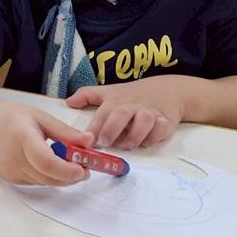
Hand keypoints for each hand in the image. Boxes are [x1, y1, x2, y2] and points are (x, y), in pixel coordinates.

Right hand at [0, 97, 95, 185]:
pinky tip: (49, 163)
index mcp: (23, 139)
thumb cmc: (10, 116)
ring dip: (61, 177)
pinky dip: (48, 176)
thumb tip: (90, 142)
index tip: (84, 168)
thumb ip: (65, 132)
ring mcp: (10, 172)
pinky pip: (36, 182)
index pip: (48, 163)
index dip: (69, 170)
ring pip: (45, 182)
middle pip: (49, 177)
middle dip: (71, 176)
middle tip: (85, 166)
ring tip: (69, 162)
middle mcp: (14, 159)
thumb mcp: (40, 116)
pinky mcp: (10, 179)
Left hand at [66, 76, 184, 149]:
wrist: (168, 90)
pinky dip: (155, 136)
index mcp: (116, 100)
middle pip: (121, 113)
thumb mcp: (109, 91)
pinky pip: (162, 128)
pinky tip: (146, 142)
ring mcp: (150, 112)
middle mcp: (132, 106)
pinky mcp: (165, 120)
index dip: (94, 126)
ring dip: (135, 134)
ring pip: (144, 120)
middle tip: (105, 142)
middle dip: (112, 128)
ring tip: (128, 146)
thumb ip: (88, 95)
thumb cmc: (133, 94)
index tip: (87, 140)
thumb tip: (68, 101)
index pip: (102, 113)